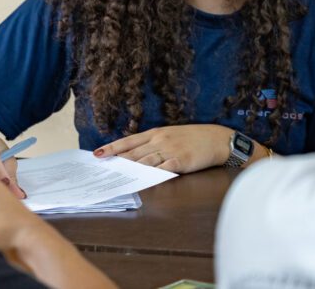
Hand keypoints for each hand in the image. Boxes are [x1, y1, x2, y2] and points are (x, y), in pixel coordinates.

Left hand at [93, 124, 231, 172]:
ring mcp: (170, 151)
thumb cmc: (194, 138)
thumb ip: (154, 144)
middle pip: (133, 153)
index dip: (112, 147)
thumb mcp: (171, 135)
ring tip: (116, 176)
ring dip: (129, 169)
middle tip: (102, 168)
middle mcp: (160, 140)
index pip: (129, 141)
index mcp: (156, 133)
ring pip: (145, 161)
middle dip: (116, 161)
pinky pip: (163, 170)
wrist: (217, 139)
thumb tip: (135, 155)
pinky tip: (141, 181)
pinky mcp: (180, 161)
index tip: (97, 153)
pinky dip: (151, 175)